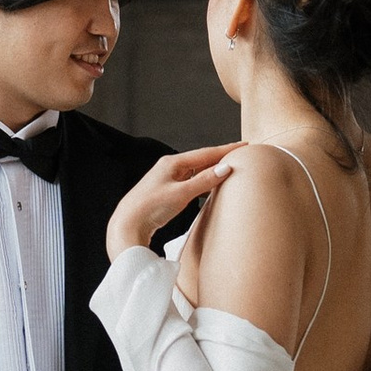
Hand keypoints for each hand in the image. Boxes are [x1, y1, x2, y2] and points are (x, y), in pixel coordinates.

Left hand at [106, 145, 235, 262]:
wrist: (127, 225)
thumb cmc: (150, 207)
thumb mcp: (181, 194)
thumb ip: (204, 181)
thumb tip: (225, 168)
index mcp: (172, 162)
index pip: (206, 153)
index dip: (226, 150)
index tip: (244, 146)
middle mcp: (169, 167)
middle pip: (201, 160)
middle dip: (221, 157)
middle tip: (241, 154)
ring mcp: (167, 179)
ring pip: (196, 171)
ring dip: (213, 169)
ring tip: (230, 168)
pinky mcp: (166, 192)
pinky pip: (190, 181)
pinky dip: (203, 181)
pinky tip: (210, 185)